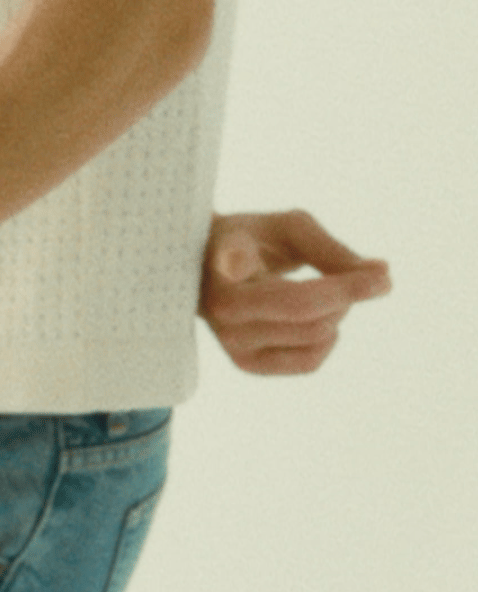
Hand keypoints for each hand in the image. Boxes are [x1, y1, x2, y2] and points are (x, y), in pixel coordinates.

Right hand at [198, 209, 391, 374]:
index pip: (230, 259)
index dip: (234, 259)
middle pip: (302, 305)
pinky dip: (330, 339)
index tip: (232, 259)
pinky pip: (309, 361)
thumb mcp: (290, 228)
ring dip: (341, 311)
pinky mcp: (244, 364)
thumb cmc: (257, 241)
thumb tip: (383, 276)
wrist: (207, 271)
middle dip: (349, 291)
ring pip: (313, 334)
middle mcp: (219, 299)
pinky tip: (321, 319)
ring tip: (329, 292)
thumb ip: (333, 250)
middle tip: (366, 275)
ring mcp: (229, 337)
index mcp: (222, 250)